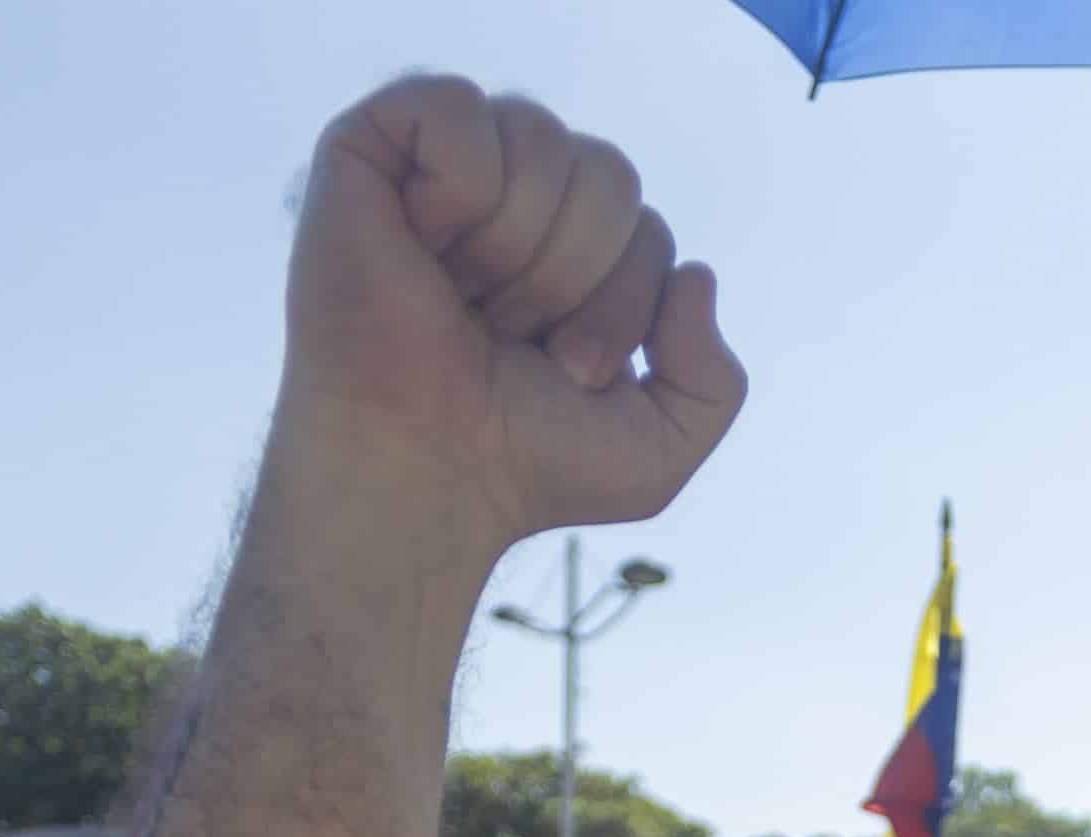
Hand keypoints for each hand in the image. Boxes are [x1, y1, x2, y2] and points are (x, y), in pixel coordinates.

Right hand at [287, 79, 744, 557]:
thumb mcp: (657, 448)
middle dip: (574, 274)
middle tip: (508, 335)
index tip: (560, 371)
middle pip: (610, 174)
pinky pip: (457, 107)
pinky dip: (456, 187)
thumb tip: (696, 274)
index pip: (648, 226)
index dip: (622, 305)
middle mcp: (514, 200)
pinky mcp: (373, 149)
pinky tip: (420, 242)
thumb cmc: (523, 464)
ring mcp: (444, 171)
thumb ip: (717, 381)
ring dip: (514, 247)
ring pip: (541, 137)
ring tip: (462, 299)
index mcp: (577, 252)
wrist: (423, 474)